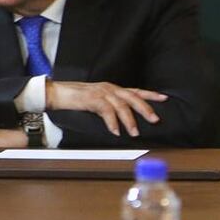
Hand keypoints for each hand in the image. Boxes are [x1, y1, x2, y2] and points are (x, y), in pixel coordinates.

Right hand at [46, 80, 166, 137]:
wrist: (55, 92)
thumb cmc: (73, 97)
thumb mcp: (95, 99)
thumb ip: (108, 105)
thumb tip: (120, 118)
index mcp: (111, 88)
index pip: (135, 90)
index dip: (150, 95)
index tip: (164, 98)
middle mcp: (108, 88)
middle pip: (132, 97)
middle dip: (145, 108)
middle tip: (155, 120)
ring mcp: (100, 92)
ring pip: (121, 105)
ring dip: (129, 120)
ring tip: (134, 132)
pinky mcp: (91, 98)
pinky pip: (106, 111)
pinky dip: (112, 122)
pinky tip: (115, 131)